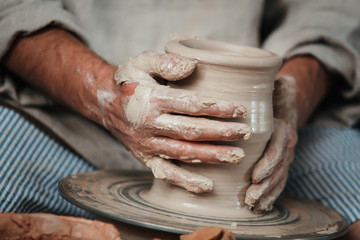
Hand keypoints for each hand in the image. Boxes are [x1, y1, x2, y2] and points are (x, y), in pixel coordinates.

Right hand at [98, 51, 250, 192]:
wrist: (104, 103)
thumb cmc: (129, 80)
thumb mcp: (141, 61)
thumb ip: (166, 62)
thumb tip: (193, 65)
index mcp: (151, 100)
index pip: (190, 105)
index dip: (218, 108)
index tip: (240, 109)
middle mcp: (149, 125)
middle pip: (191, 132)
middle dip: (221, 133)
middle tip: (246, 133)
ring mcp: (147, 145)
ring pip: (184, 153)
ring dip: (212, 156)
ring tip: (237, 156)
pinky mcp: (145, 158)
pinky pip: (166, 173)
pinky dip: (186, 182)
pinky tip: (207, 186)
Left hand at [245, 76, 297, 210]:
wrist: (288, 98)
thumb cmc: (274, 90)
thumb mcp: (273, 81)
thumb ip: (266, 82)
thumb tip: (257, 78)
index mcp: (284, 125)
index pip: (279, 146)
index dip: (269, 162)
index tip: (255, 176)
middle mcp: (288, 142)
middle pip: (279, 167)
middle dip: (265, 185)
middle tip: (250, 199)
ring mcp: (286, 153)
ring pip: (280, 177)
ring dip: (267, 193)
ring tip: (254, 206)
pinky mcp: (281, 160)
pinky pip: (279, 179)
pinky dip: (272, 194)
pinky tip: (262, 206)